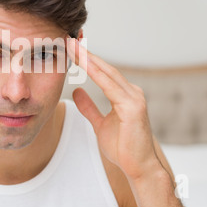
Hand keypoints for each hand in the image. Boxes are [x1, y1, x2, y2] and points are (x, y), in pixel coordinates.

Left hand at [66, 38, 159, 179]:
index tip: (71, 47)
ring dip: (88, 58)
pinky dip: (95, 73)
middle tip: (68, 38)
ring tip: (72, 46)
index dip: (87, 59)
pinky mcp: (133, 107)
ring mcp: (134, 98)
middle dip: (86, 53)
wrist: (138, 167)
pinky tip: (83, 62)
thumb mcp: (100, 123)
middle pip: (105, 68)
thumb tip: (77, 91)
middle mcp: (132, 92)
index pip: (103, 73)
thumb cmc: (122, 147)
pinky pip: (109, 86)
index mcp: (126, 95)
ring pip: (107, 73)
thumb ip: (89, 107)